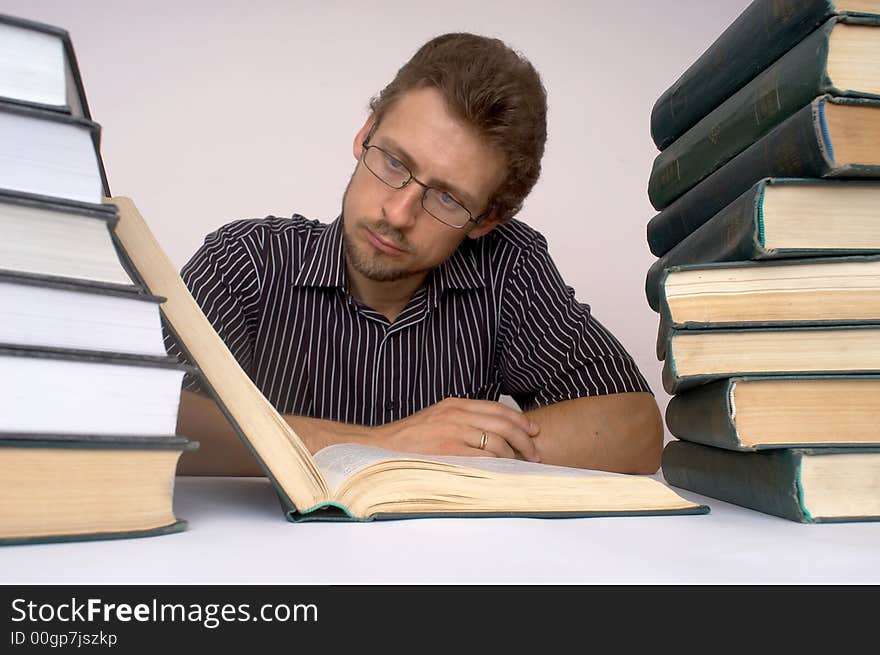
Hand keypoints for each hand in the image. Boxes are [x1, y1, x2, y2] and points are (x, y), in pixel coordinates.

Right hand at [372, 398, 541, 460]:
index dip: (518, 419)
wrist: (380, 447)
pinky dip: (498, 462)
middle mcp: (456, 414)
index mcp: (454, 405)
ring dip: (514, 453)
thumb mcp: (436, 419)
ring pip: (496, 440)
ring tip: (523, 464)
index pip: (496, 408)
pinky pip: (482, 456)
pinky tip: (506, 469)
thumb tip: (486, 432)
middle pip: (501, 423)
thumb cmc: (408, 439)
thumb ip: (459, 420)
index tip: (532, 430)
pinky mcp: (448, 449)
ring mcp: (452, 431)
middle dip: (524, 438)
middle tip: (535, 451)